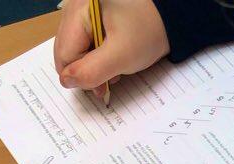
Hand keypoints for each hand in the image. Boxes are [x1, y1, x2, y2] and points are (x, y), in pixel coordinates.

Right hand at [54, 0, 169, 93]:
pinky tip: (113, 56)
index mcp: (78, 9)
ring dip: (93, 65)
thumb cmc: (146, 32)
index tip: (103, 86)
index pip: (65, 54)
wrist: (168, 19)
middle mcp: (74, 7)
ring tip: (115, 64)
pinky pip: (84, 42)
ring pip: (75, 49)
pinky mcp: (90, 17)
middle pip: (67, 51)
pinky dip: (97, 55)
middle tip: (110, 77)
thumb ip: (91, 71)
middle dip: (87, 70)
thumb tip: (66, 81)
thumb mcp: (120, 56)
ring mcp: (81, 11)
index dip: (82, 75)